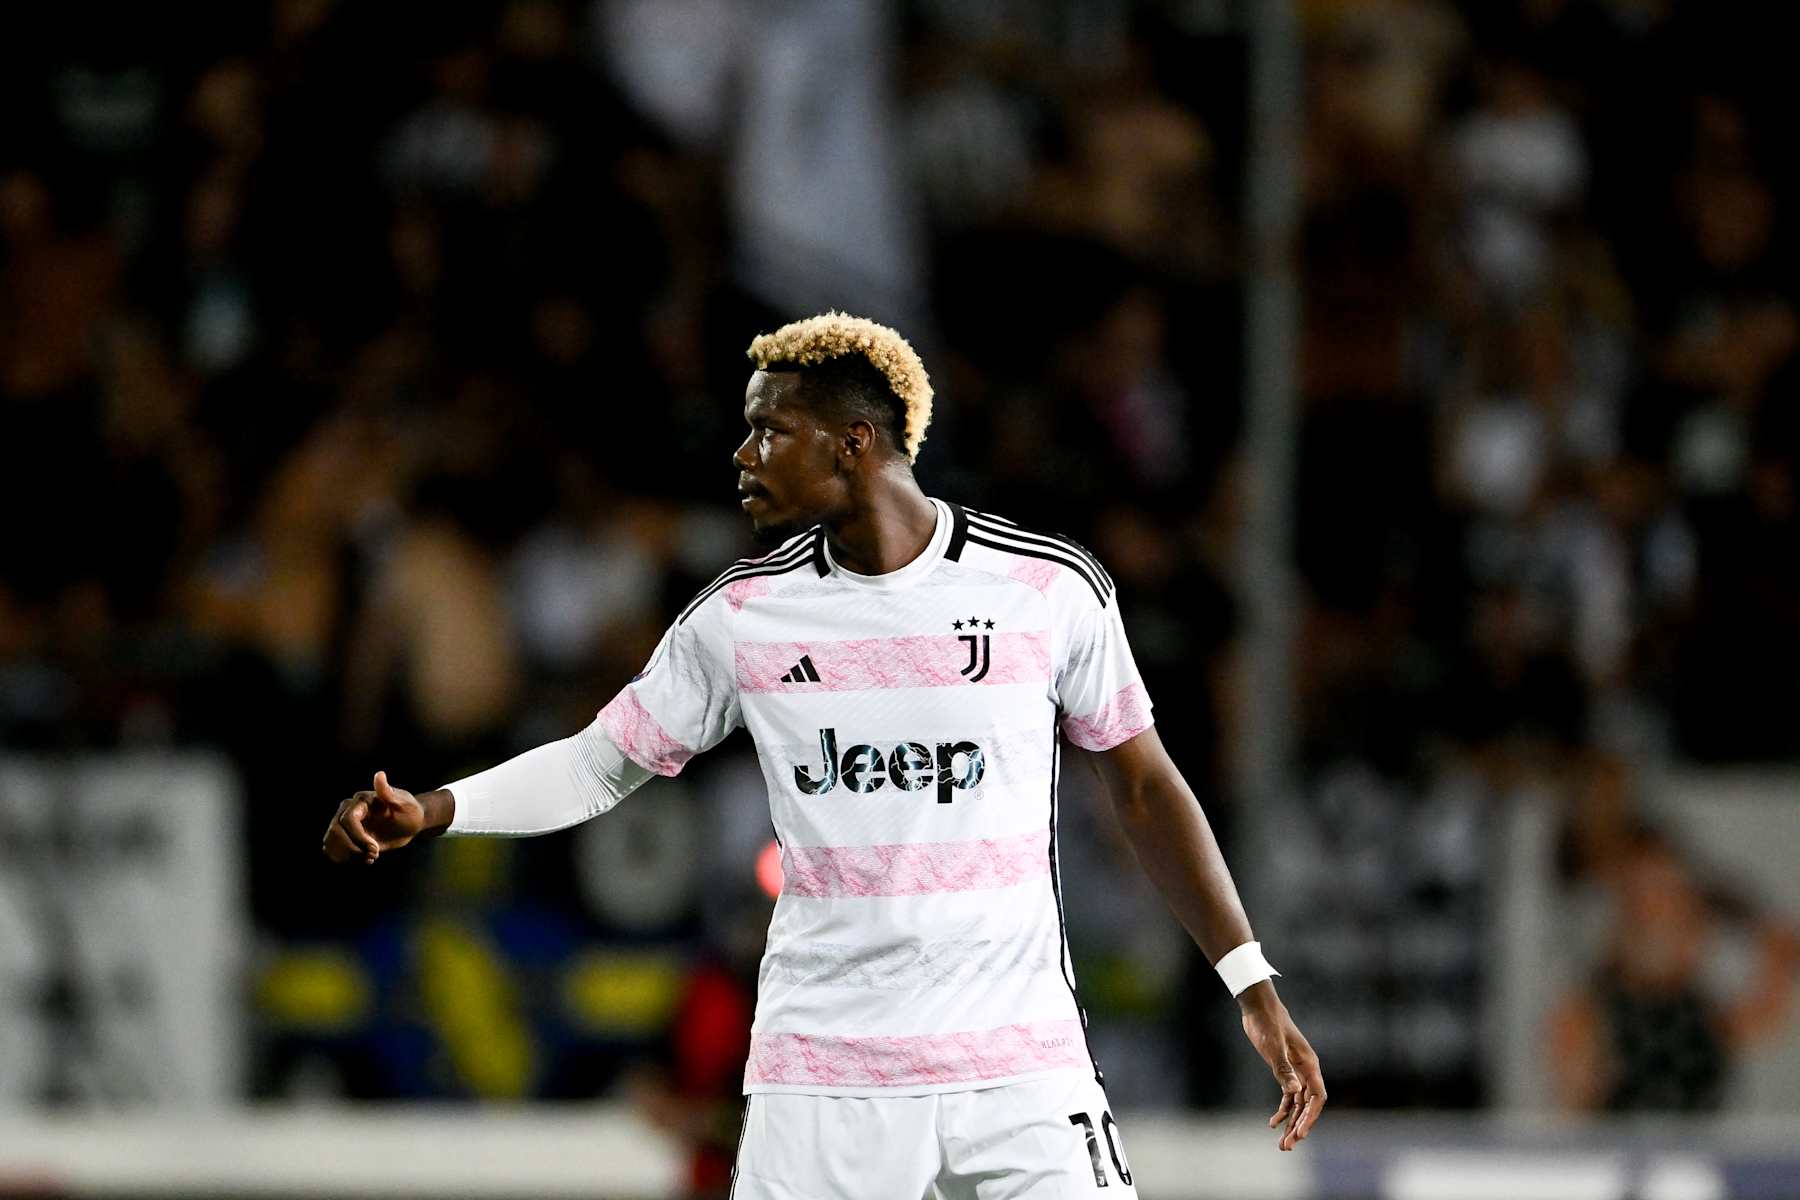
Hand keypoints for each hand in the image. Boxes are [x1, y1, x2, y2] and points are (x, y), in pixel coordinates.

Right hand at [322, 771, 426, 863]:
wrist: (409, 823)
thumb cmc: (409, 811)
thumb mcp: (404, 803)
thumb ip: (388, 793)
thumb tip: (379, 775)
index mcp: (360, 801)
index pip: (348, 820)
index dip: (358, 837)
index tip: (375, 849)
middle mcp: (348, 811)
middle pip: (335, 832)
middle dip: (354, 849)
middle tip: (375, 854)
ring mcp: (344, 825)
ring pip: (331, 842)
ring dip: (349, 855)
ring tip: (370, 857)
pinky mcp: (346, 837)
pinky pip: (334, 850)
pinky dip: (346, 859)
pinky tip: (365, 859)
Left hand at [1239, 983, 1325, 1150]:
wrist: (1258, 1007)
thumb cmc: (1268, 1023)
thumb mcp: (1274, 1046)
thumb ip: (1283, 1069)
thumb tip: (1295, 1092)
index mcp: (1309, 1065)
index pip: (1317, 1098)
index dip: (1310, 1117)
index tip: (1300, 1133)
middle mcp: (1306, 1071)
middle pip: (1307, 1105)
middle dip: (1299, 1126)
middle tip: (1288, 1146)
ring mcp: (1296, 1071)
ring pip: (1298, 1104)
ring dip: (1291, 1123)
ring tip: (1283, 1144)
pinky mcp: (1284, 1071)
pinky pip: (1288, 1096)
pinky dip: (1282, 1110)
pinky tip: (1273, 1123)